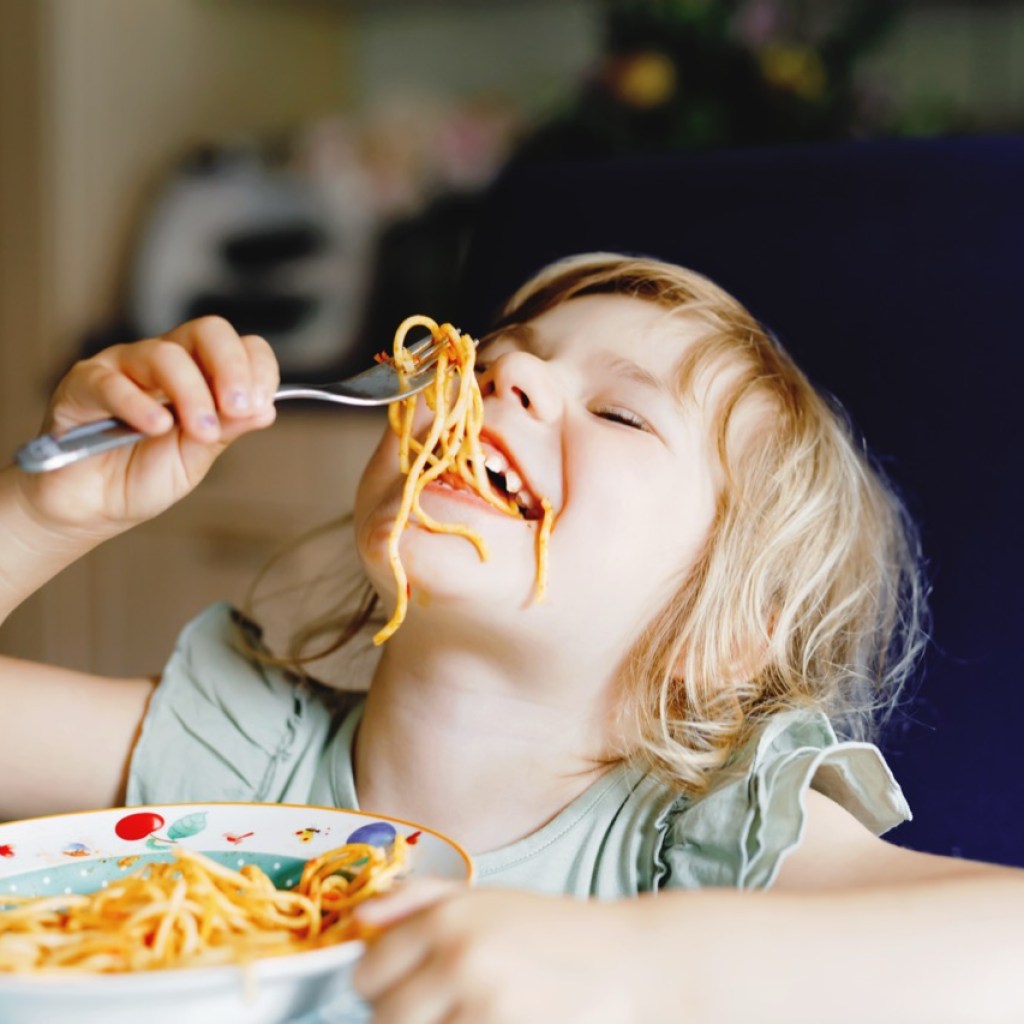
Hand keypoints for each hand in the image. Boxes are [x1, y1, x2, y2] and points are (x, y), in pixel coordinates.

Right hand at [16, 317, 277, 536]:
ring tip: (201, 431)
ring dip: (192, 393)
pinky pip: (112, 382)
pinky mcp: (83, 384)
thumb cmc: (142, 475)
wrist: (92, 506)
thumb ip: (228, 430)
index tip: (260, 404)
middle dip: (230, 367)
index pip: (238, 346)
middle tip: (237, 407)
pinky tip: (157, 428)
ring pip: (164, 355)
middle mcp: (162, 362)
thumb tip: (266, 408)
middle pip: (205, 332)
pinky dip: (139, 405)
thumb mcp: (197, 456)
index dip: (256, 368)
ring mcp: (122, 367)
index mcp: (198, 374)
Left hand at [353, 881, 652, 1023]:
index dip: (380, 982)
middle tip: (441, 1006)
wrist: (630, 965)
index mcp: (448, 919)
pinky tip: (489, 1023)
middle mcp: (459, 961)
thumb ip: (417, 900)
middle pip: (383, 1018)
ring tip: (468, 1015)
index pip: (367, 972)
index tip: (405, 983)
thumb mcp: (487, 899)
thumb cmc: (553, 931)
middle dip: (404, 1015)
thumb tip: (358, 917)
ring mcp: (483, 1011)